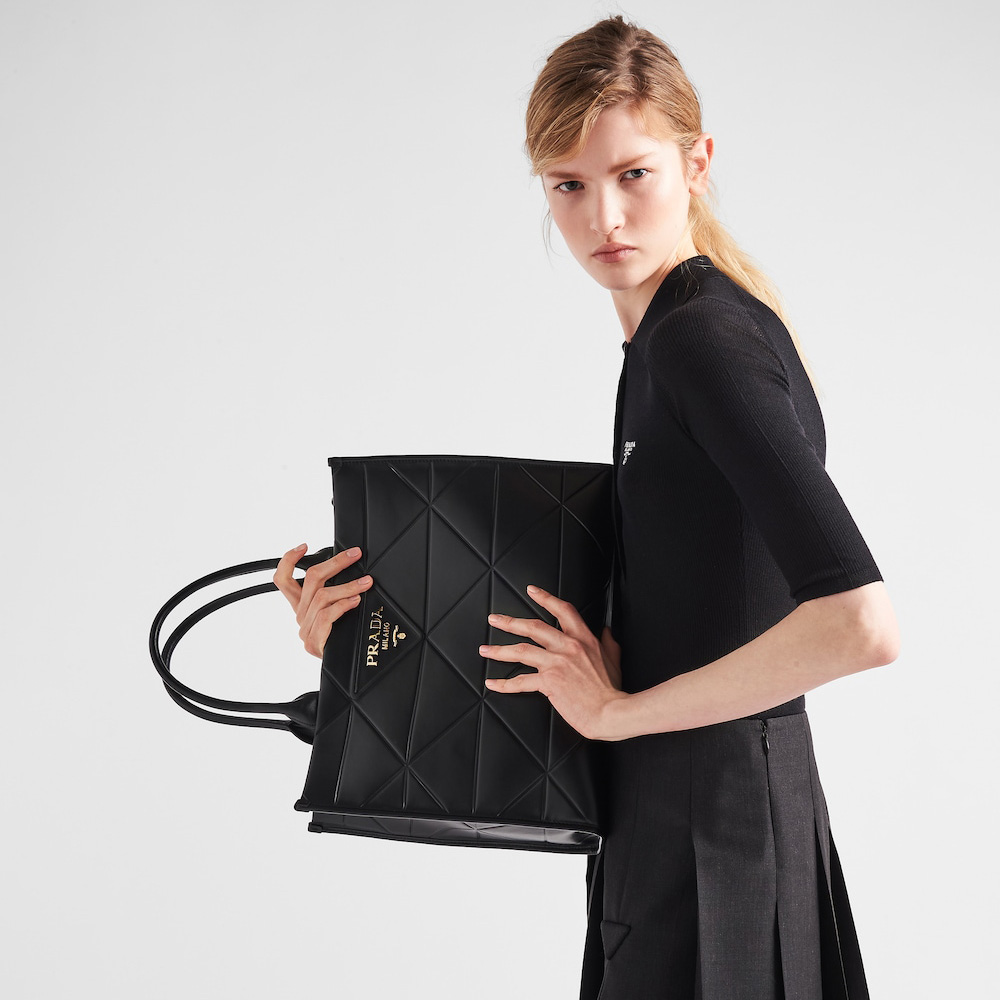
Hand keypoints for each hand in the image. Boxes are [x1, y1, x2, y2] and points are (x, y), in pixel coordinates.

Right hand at [273, 543, 372, 656]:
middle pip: (310, 580)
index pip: (282, 580)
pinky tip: (356, 601)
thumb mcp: (336, 612)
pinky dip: (343, 605)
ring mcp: (305, 629)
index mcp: (300, 606)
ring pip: (322, 597)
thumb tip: (355, 573)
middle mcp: (300, 615)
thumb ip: (337, 594)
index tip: (303, 546)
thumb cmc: (341, 639)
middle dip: (335, 563)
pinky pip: (326, 616)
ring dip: (348, 586)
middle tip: (354, 554)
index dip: (288, 560)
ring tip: (366, 582)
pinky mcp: (313, 642)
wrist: (342, 670)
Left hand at [480, 585, 627, 740]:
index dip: (545, 598)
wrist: (611, 711)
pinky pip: (520, 681)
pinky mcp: (548, 682)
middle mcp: (567, 647)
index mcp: (583, 638)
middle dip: (510, 622)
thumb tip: (606, 630)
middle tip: (494, 619)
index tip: (531, 591)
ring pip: (521, 650)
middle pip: (533, 627)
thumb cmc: (611, 689)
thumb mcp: (613, 658)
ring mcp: (556, 663)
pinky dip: (504, 684)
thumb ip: (608, 641)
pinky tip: (493, 683)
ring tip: (485, 650)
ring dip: (499, 650)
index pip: (562, 610)